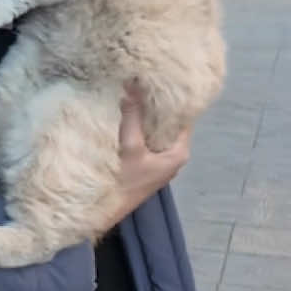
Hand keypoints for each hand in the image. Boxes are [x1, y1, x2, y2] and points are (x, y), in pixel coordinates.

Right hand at [109, 91, 190, 225]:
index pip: (184, 118)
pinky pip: (146, 137)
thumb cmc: (125, 181)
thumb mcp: (131, 147)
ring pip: (156, 129)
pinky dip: (138, 125)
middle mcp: (173, 154)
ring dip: (145, 114)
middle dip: (156, 104)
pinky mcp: (145, 162)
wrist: (107, 209)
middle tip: (143, 81)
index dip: (174, 99)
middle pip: (169, 122)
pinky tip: (126, 111)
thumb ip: (132, 118)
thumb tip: (132, 86)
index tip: (161, 81)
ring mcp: (159, 159)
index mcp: (179, 152)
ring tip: (133, 91)